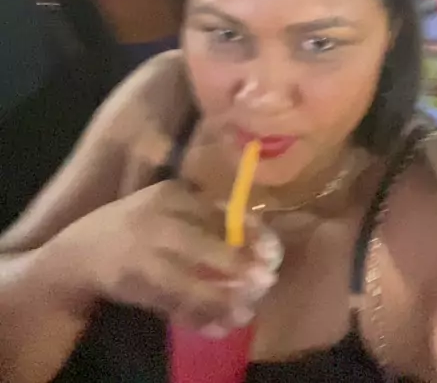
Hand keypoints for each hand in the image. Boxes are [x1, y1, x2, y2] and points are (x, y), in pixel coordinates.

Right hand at [45, 180, 278, 331]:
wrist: (78, 253)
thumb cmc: (134, 225)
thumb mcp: (166, 208)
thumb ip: (202, 217)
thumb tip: (255, 235)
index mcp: (169, 194)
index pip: (215, 211)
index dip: (246, 231)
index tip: (272, 249)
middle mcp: (155, 220)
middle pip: (201, 245)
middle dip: (236, 264)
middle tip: (266, 280)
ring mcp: (141, 253)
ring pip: (186, 280)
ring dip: (219, 299)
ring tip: (245, 313)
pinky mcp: (132, 283)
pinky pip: (170, 303)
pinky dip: (195, 316)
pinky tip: (216, 326)